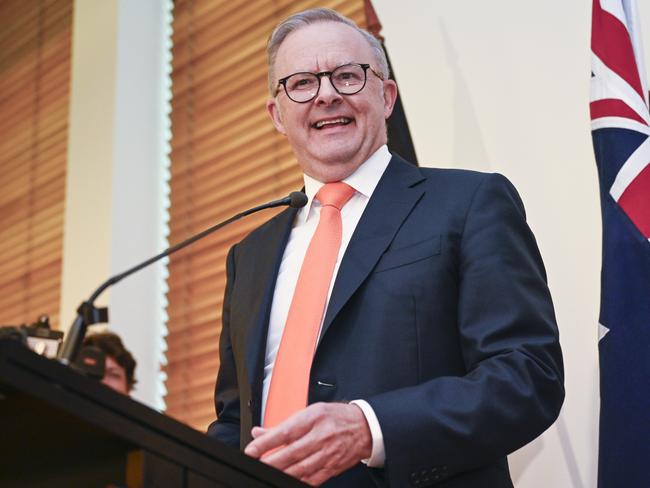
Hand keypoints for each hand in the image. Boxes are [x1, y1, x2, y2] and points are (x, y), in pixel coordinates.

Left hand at [244, 402, 371, 485]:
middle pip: (291, 452)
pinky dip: (298, 481)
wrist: (364, 427)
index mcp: (314, 418)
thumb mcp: (310, 412)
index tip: (252, 449)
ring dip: (281, 472)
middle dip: (271, 461)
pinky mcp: (331, 468)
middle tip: (256, 464)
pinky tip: (286, 479)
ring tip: (267, 473)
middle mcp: (321, 436)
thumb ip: (284, 425)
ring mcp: (327, 454)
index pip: (286, 432)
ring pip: (300, 468)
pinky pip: (312, 479)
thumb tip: (259, 432)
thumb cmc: (336, 417)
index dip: (266, 442)